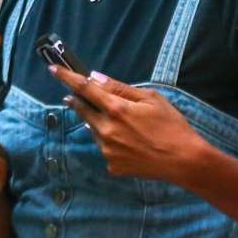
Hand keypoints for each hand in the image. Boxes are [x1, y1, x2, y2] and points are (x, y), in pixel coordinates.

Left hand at [53, 68, 206, 181]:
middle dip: (77, 101)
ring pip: (94, 130)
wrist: (184, 161)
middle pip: (83, 111)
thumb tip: (95, 78)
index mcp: (117, 109)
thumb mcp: (151, 99)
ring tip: (120, 123)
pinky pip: (105, 148)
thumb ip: (120, 88)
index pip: (85, 89)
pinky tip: (130, 143)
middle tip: (73, 96)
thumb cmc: (171, 126)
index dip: (68, 78)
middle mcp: (107, 130)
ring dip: (98, 122)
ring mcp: (107, 150)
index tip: (53, 70)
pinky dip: (111, 141)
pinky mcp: (112, 166)